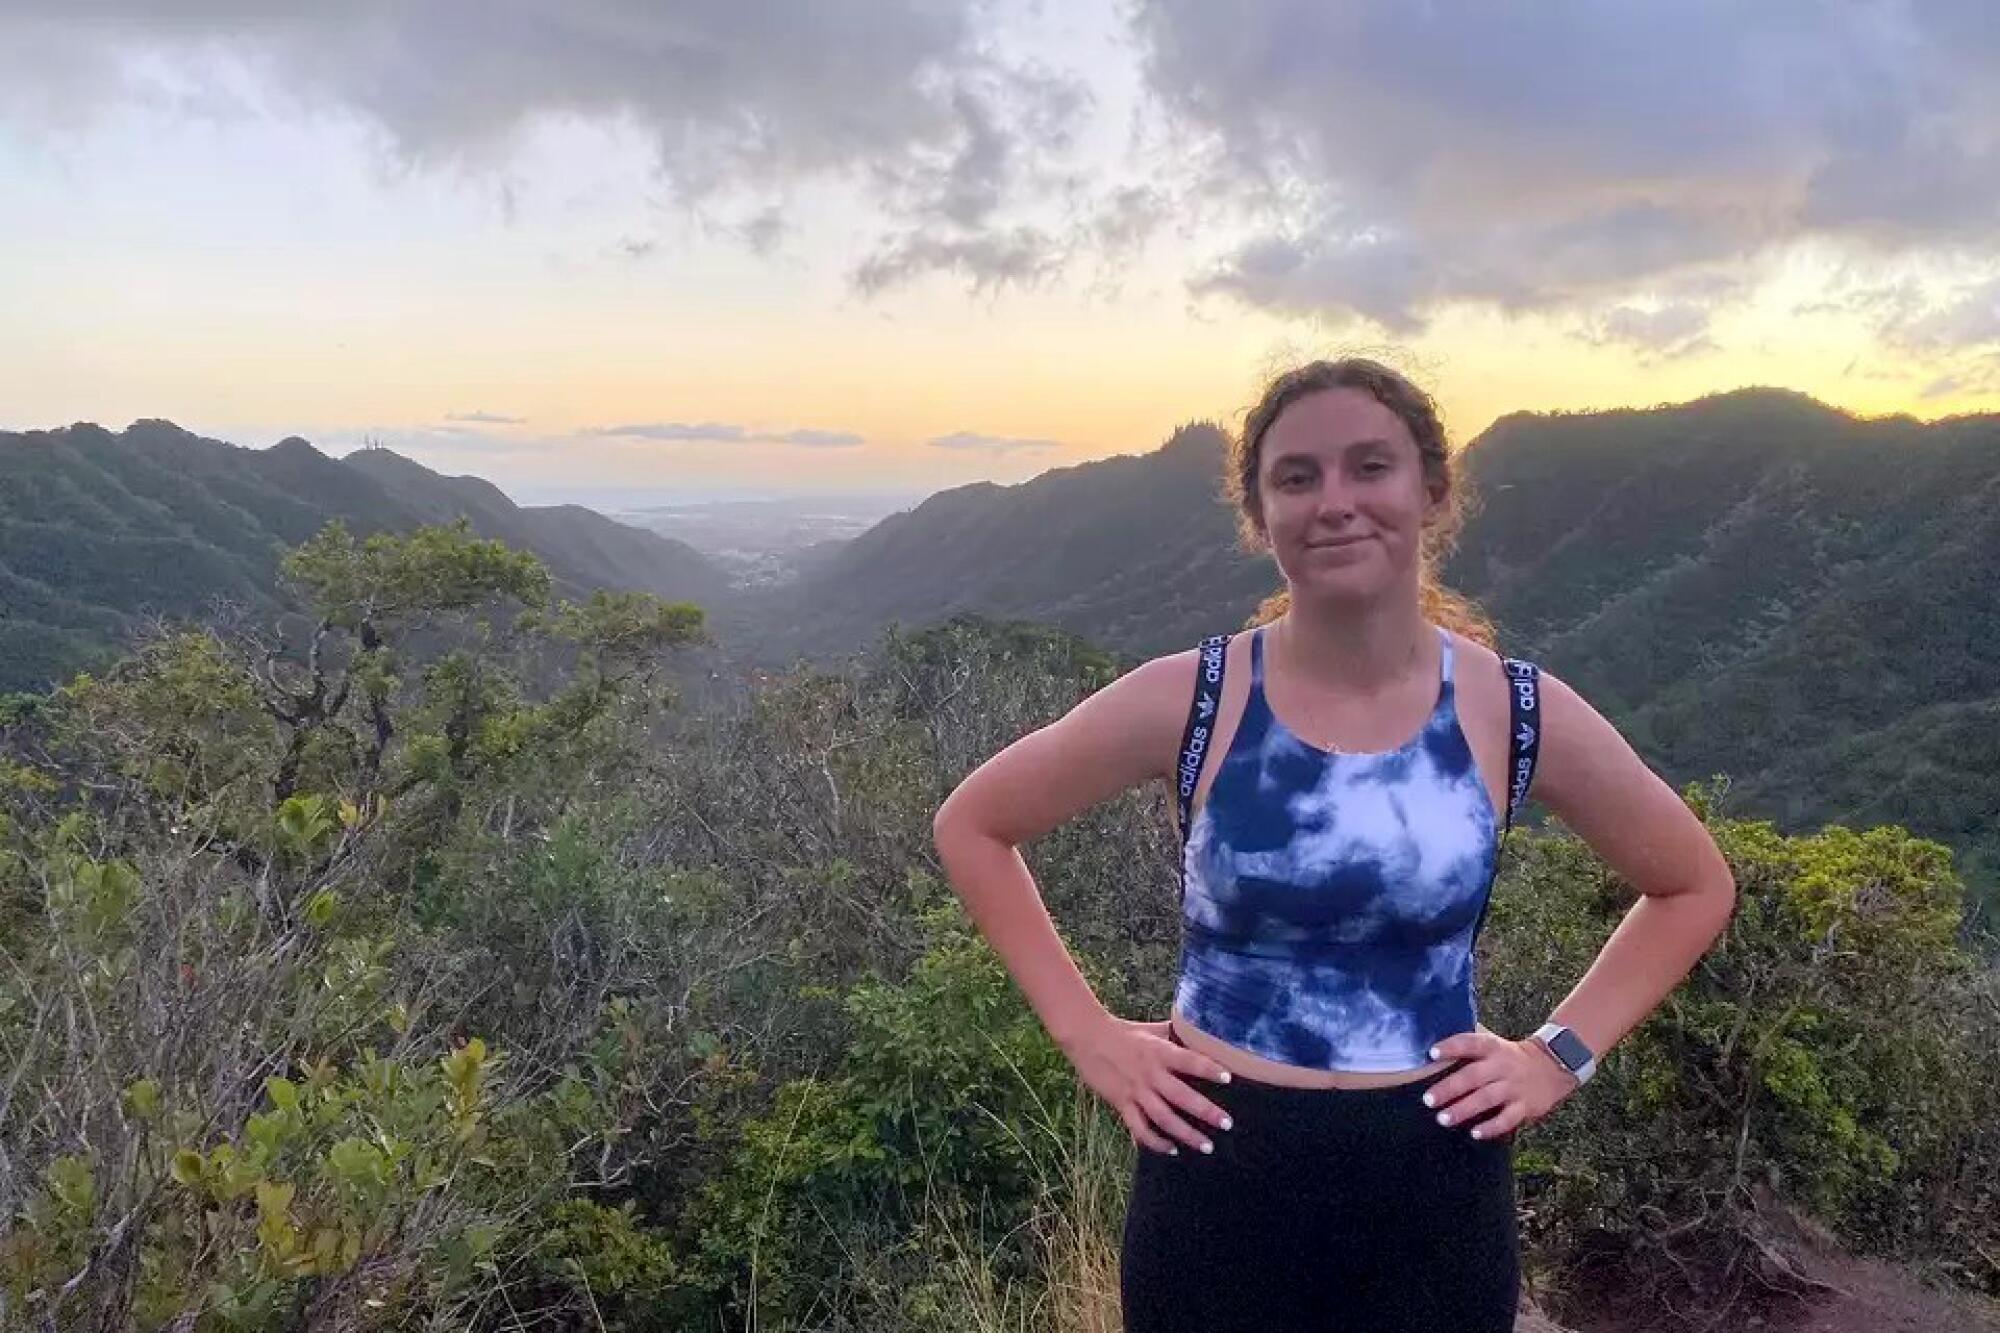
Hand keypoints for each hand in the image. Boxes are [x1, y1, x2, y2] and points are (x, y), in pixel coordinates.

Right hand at [1061, 1015, 1234, 1155]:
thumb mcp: (1151, 1029)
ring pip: (1164, 1118)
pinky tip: (1172, 1149)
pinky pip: (1139, 1128)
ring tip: (1207, 1145)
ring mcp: (1135, 1091)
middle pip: (1181, 1097)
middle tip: (1227, 1124)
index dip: (1209, 1069)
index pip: (1189, 1061)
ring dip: (1186, 1134)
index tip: (1229, 1078)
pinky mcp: (1121, 1103)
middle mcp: (1150, 1073)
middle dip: (1206, 1112)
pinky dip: (1155, 1142)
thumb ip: (1175, 1034)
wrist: (1087, 1037)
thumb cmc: (1123, 1031)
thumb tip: (1201, 1034)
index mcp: (1159, 1051)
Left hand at [1422, 1030, 1578, 1140]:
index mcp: (1492, 1047)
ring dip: (1463, 1109)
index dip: (1451, 1047)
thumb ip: (1468, 1047)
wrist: (1552, 1066)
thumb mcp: (1493, 1044)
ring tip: (1442, 1119)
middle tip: (1428, 1100)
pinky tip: (1474, 1133)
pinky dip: (1491, 1127)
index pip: (1470, 1043)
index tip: (1432, 1053)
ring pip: (1486, 1099)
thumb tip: (1431, 1052)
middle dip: (1449, 1088)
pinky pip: (1507, 1119)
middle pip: (1473, 1076)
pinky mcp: (1525, 1106)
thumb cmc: (1509, 1056)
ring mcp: (1514, 1087)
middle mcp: (1502, 1066)